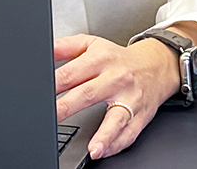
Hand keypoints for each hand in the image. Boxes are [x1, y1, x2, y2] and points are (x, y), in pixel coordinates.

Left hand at [53, 33, 179, 160]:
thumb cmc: (117, 59)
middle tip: (51, 118)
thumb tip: (44, 50)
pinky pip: (129, 133)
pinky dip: (116, 144)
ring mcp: (130, 99)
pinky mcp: (141, 115)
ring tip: (93, 148)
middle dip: (67, 107)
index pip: (71, 73)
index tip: (40, 94)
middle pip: (88, 94)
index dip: (53, 84)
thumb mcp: (91, 45)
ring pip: (116, 118)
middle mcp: (115, 79)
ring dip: (105, 135)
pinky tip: (103, 151)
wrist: (156, 65)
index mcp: (100, 59)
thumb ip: (65, 47)